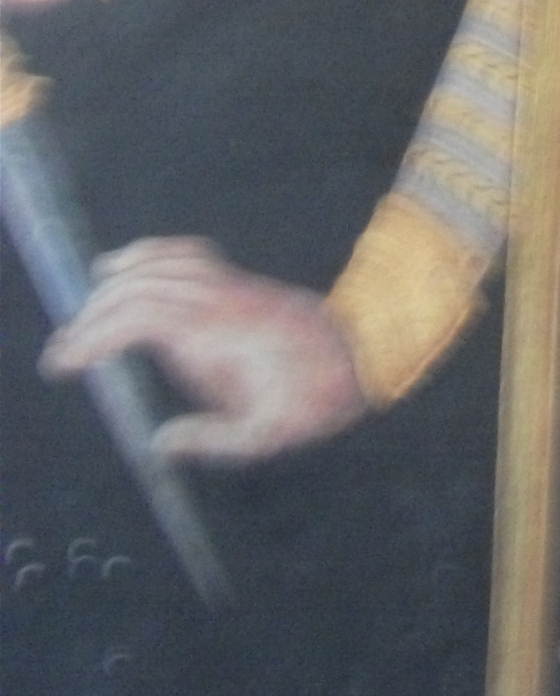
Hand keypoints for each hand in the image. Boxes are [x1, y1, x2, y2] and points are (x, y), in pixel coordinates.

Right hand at [40, 238, 367, 460]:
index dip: (94, 336)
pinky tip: (130, 266)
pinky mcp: (236, 280)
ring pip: (158, 265)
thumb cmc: (312, 397)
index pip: (137, 319)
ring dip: (115, 284)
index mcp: (213, 336)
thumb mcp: (264, 435)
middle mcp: (214, 301)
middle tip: (65, 350)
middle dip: (91, 316)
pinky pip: (186, 253)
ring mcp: (226, 285)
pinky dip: (151, 254)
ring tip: (83, 313)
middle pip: (137, 289)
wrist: (359, 354)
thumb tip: (161, 442)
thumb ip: (211, 441)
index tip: (65, 362)